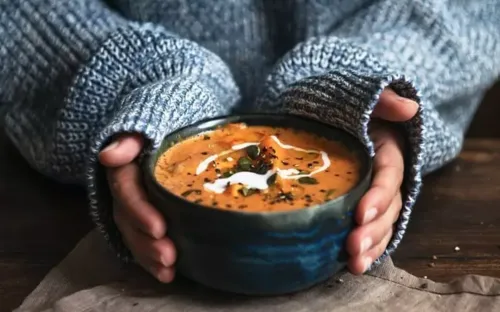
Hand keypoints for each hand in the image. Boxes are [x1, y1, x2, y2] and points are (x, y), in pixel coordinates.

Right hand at [99, 134, 175, 282]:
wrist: (163, 129)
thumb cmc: (161, 123)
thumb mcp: (149, 123)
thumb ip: (130, 138)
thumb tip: (109, 155)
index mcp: (124, 165)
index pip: (124, 189)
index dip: (139, 210)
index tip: (159, 228)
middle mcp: (122, 188)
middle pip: (127, 218)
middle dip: (146, 241)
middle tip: (169, 256)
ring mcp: (130, 205)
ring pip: (132, 233)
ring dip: (148, 255)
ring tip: (169, 269)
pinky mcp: (140, 217)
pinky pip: (140, 240)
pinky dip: (150, 259)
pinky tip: (167, 274)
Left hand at [346, 89, 418, 273]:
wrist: (335, 116)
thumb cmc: (349, 107)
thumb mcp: (365, 98)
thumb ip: (383, 100)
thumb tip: (409, 108)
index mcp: (388, 151)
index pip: (388, 176)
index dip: (378, 196)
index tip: (360, 214)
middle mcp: (386, 176)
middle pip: (387, 207)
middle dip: (373, 230)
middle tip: (353, 248)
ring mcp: (375, 194)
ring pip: (382, 224)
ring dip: (370, 246)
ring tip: (354, 264)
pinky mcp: (362, 205)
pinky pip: (371, 229)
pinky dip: (366, 248)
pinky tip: (353, 265)